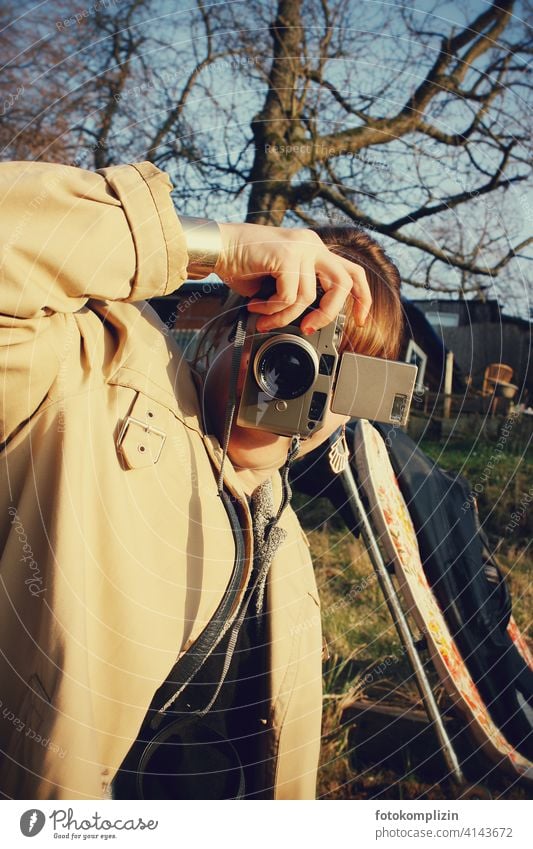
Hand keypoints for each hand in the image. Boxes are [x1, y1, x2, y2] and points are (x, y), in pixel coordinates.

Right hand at [214, 223, 370, 332]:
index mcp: (314, 249)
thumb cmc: (243, 264)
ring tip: (265, 318)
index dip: (361, 298)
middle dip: (329, 313)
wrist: (217, 248)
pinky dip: (272, 309)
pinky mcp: (285, 255)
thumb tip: (309, 321)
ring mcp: (300, 248)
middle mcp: (312, 244)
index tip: (361, 320)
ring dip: (284, 316)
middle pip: (342, 284)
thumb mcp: (279, 280)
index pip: (352, 271)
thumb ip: (298, 292)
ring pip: (308, 297)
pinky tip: (256, 307)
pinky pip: (288, 296)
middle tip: (309, 328)